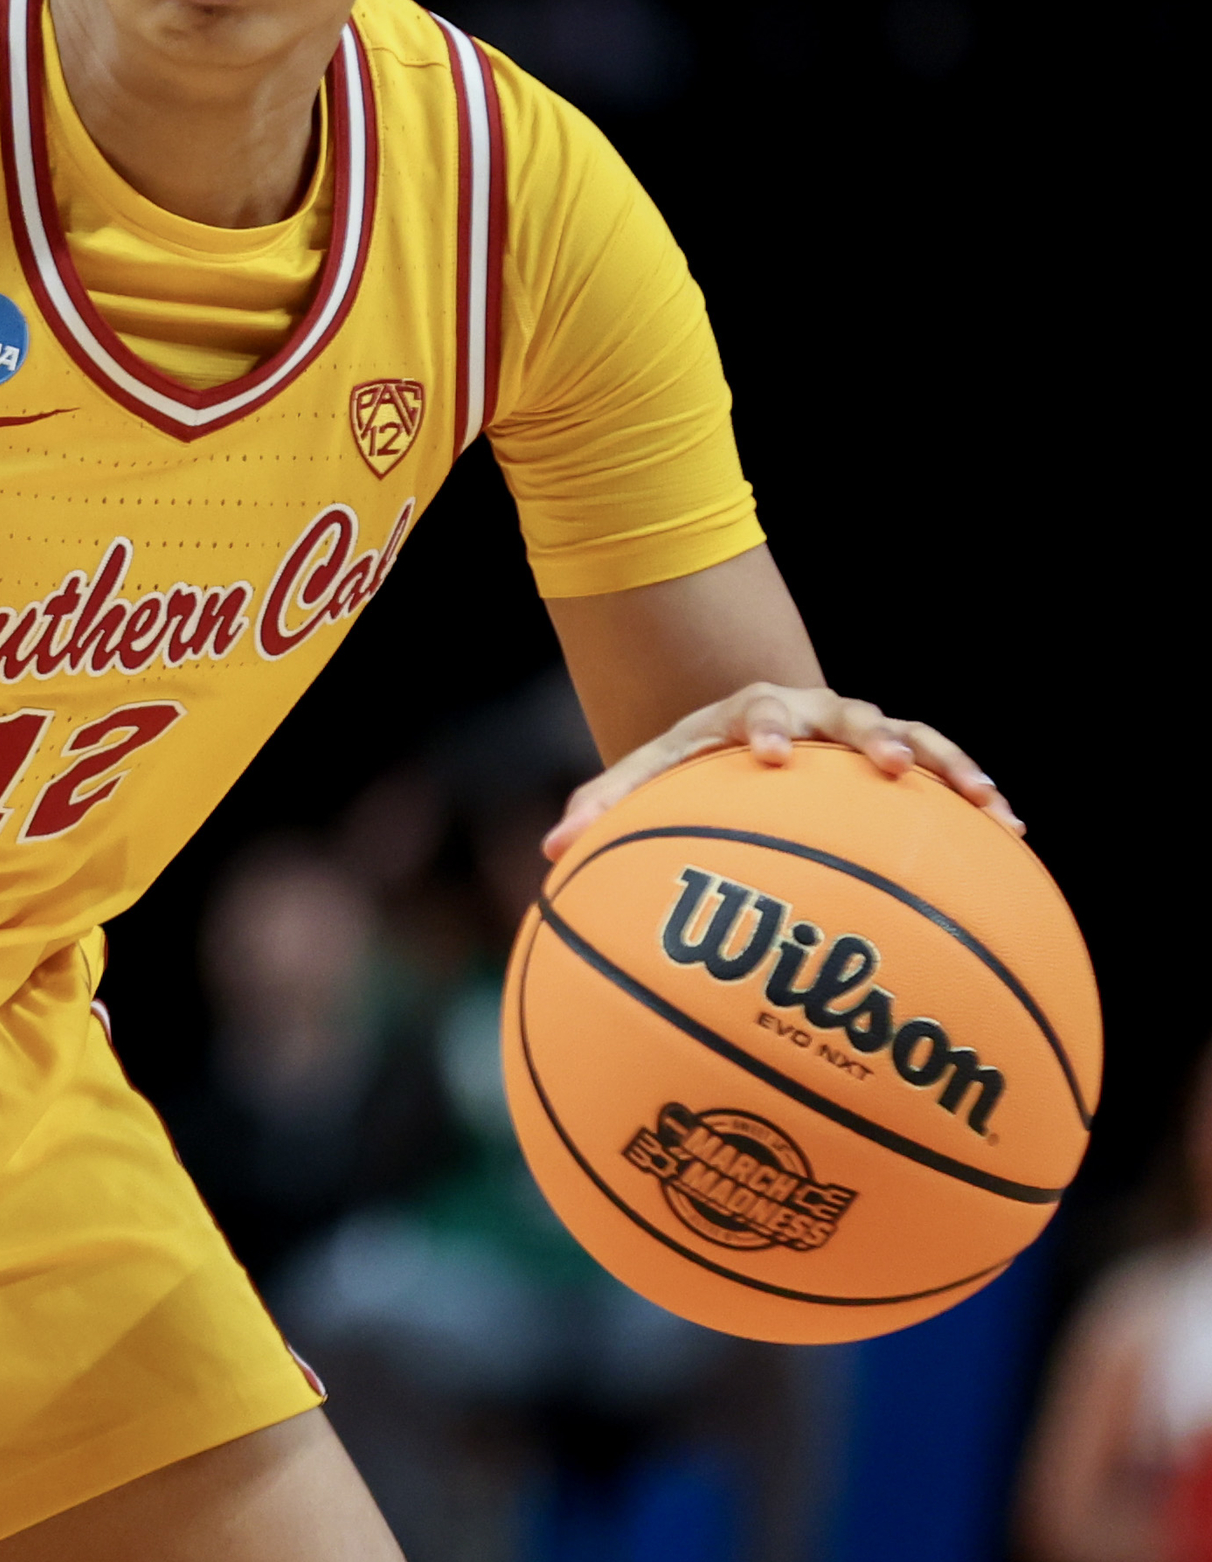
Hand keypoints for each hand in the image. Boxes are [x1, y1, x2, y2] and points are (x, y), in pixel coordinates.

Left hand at [543, 680, 1018, 862]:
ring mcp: (862, 732)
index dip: (765, 729)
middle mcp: (814, 714)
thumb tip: (549, 848)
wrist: (742, 737)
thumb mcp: (645, 778)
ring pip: (915, 737)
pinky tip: (1011, 830)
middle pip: (850, 714)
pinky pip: (946, 771)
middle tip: (889, 763)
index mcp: (748, 713)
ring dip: (948, 766)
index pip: (755, 714)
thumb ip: (602, 807)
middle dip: (872, 735)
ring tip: (987, 803)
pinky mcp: (900, 758)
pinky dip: (977, 796)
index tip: (771, 754)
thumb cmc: (689, 766)